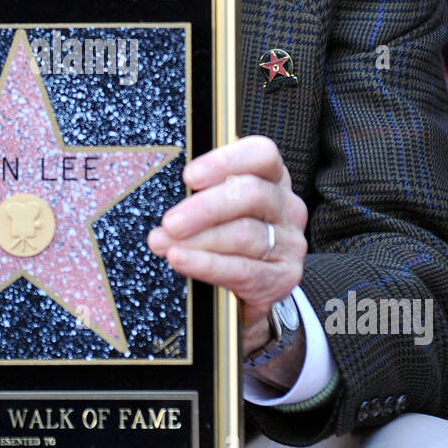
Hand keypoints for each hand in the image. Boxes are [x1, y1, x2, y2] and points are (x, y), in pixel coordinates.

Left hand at [147, 136, 307, 382]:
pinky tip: (180, 261)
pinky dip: (206, 264)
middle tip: (170, 221)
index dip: (226, 162)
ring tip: (164, 244)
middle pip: (251, 194)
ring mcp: (289, 242)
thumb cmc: (229, 237)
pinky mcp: (283, 276)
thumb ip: (201, 192)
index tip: (189, 176)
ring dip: (198, 240)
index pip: (262, 154)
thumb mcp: (220, 208)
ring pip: (244, 234)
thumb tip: (159, 187)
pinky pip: (241, 269)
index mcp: (272, 178)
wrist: (254, 292)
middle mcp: (286, 206)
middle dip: (204, 207)